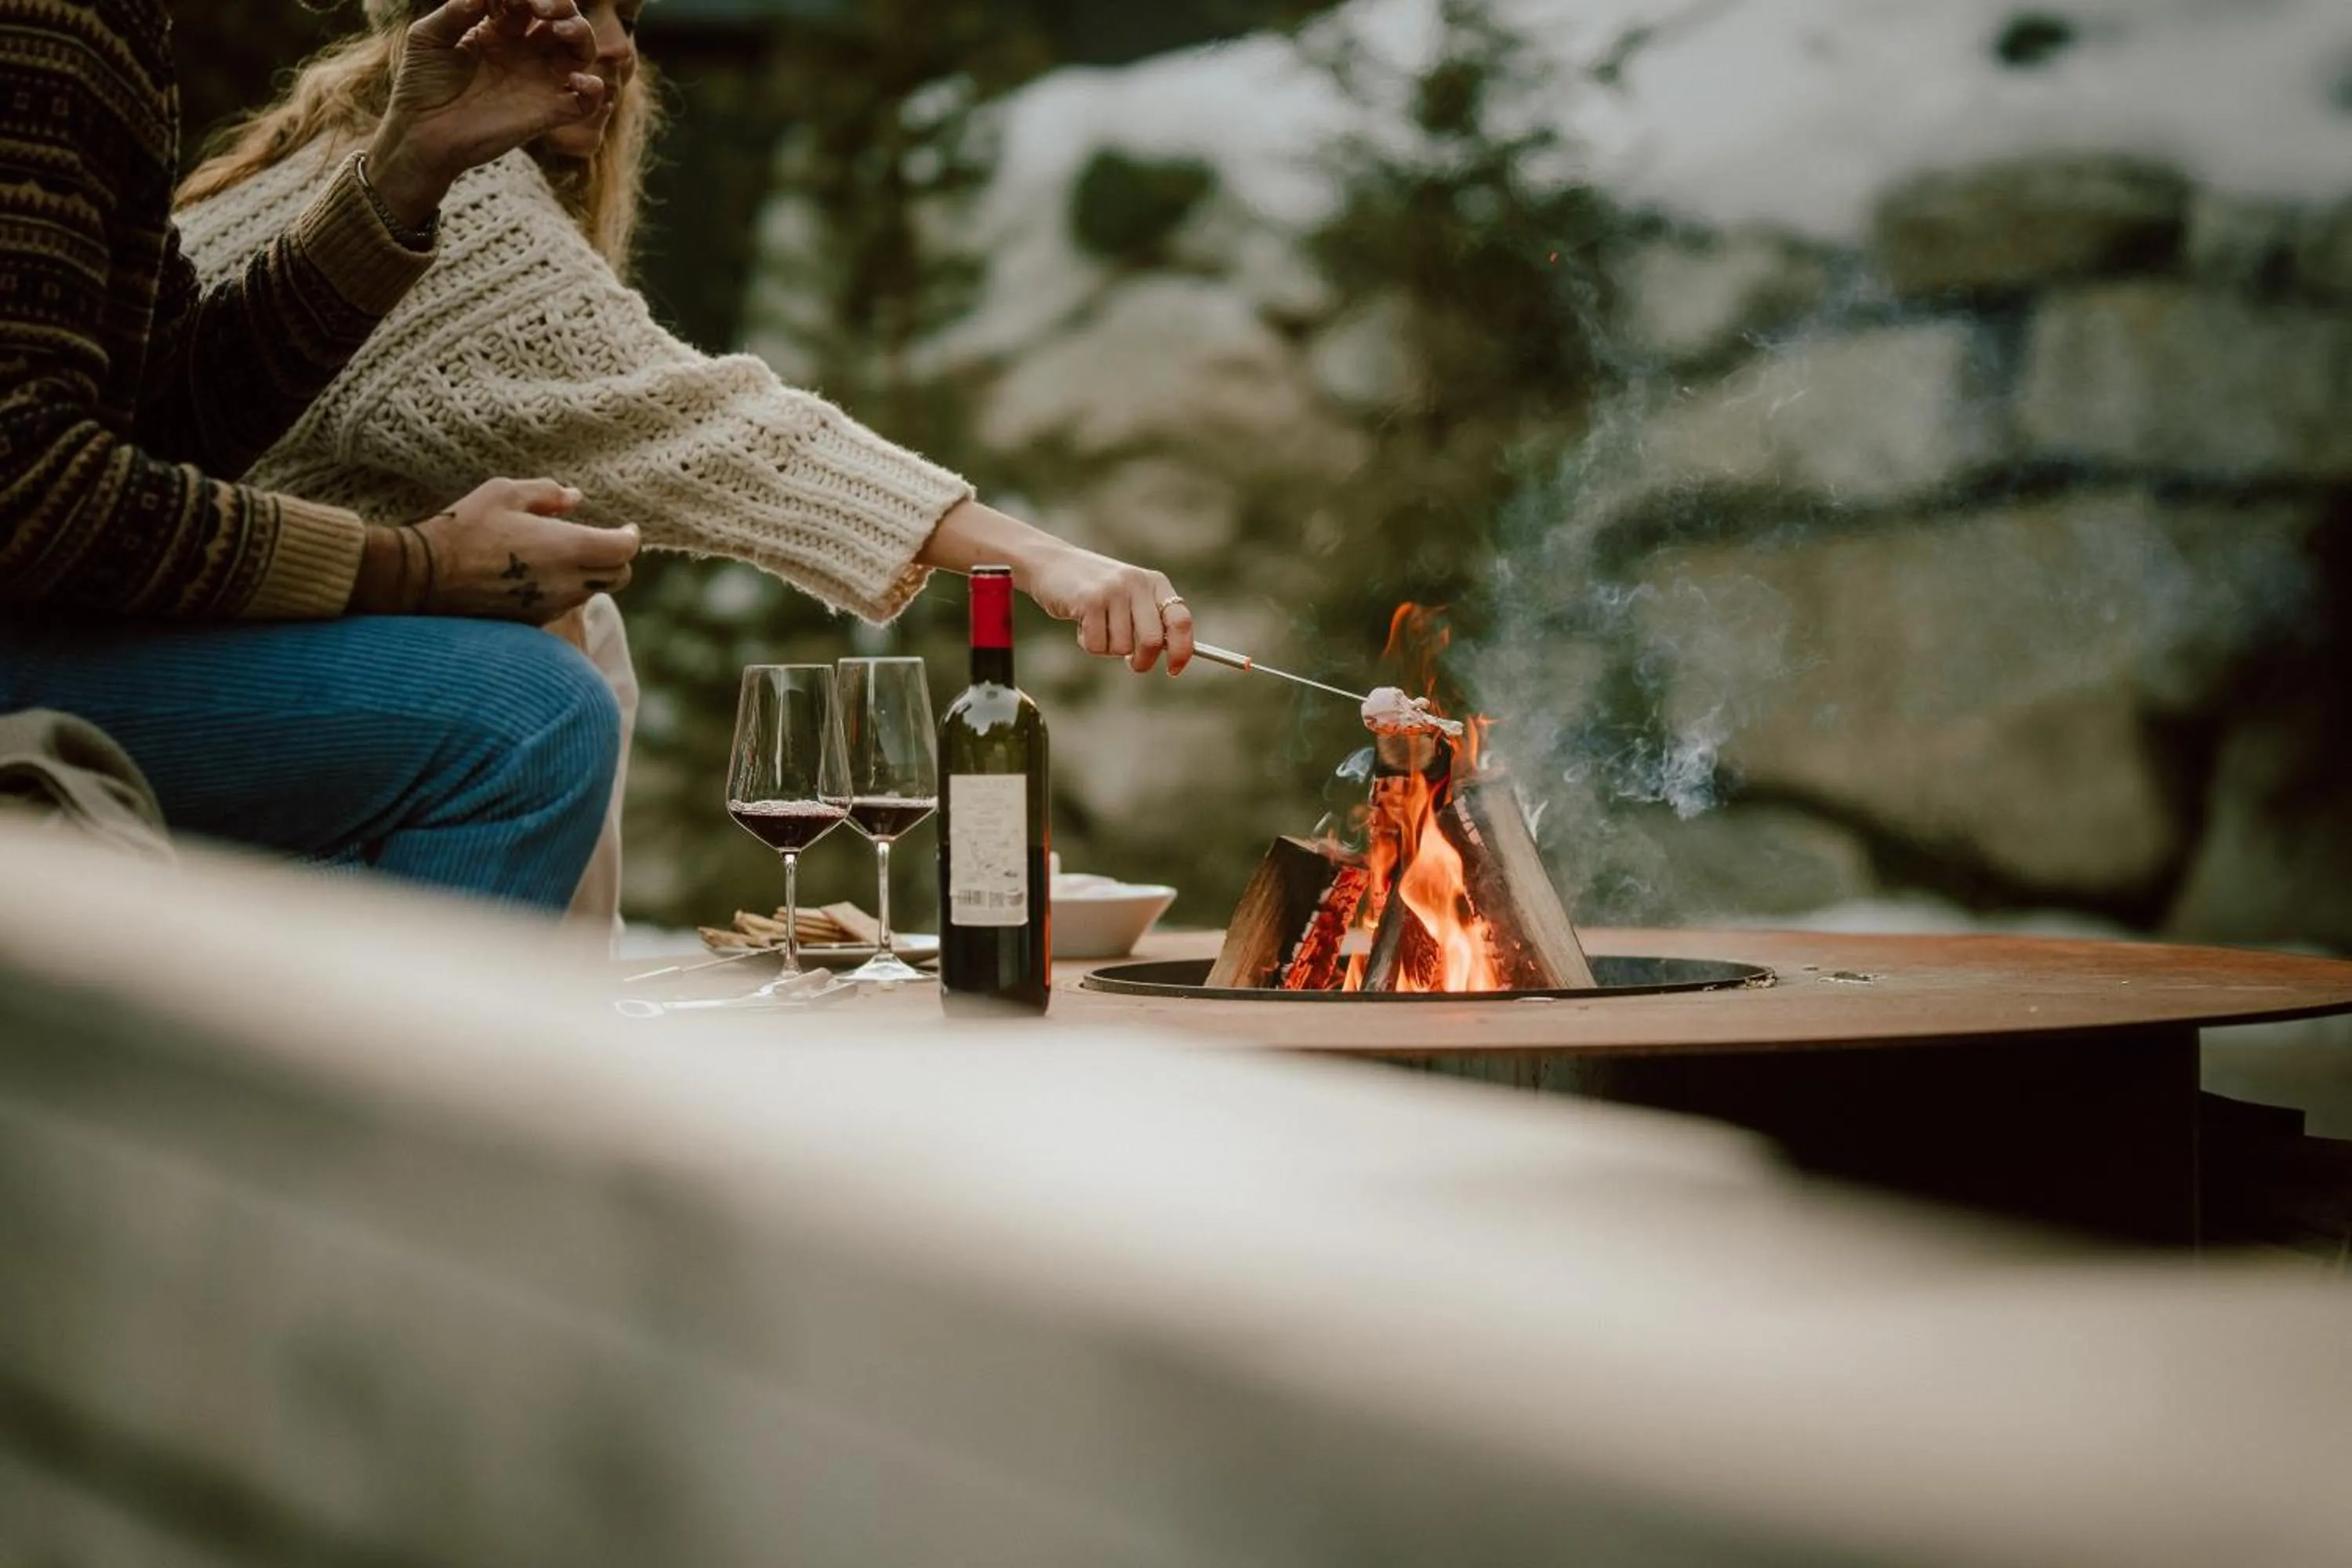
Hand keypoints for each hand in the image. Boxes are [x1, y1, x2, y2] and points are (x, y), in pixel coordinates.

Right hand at [355, 479, 638, 621]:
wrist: (425, 578)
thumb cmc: (463, 528)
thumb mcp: (503, 494)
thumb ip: (546, 493)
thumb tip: (575, 498)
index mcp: (568, 548)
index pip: (624, 549)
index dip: (630, 537)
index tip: (626, 528)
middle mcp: (567, 582)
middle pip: (618, 576)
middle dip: (616, 559)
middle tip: (601, 541)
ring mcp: (551, 606)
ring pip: (592, 592)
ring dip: (590, 574)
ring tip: (563, 554)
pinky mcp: (533, 622)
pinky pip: (564, 605)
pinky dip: (565, 589)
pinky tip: (539, 574)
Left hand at [364, 0, 603, 225]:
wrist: (423, 136)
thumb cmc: (421, 85)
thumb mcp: (428, 37)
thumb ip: (455, 10)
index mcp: (498, 31)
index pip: (526, 1)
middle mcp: (525, 53)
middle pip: (561, 18)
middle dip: (560, 5)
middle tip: (542, 8)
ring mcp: (539, 82)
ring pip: (579, 51)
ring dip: (581, 34)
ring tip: (561, 31)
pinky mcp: (547, 113)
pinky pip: (584, 101)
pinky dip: (593, 90)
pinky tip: (578, 81)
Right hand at [1026, 543, 1195, 674]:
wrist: (1051, 563)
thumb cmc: (1094, 588)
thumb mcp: (1129, 596)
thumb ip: (1150, 620)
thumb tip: (1173, 657)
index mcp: (1154, 582)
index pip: (1181, 620)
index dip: (1182, 650)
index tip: (1174, 670)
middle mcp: (1137, 583)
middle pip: (1153, 642)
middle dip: (1142, 661)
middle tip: (1131, 662)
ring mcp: (1113, 590)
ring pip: (1122, 648)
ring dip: (1107, 648)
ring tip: (1095, 626)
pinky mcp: (1089, 600)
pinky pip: (1097, 645)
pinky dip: (1087, 643)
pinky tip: (1081, 622)